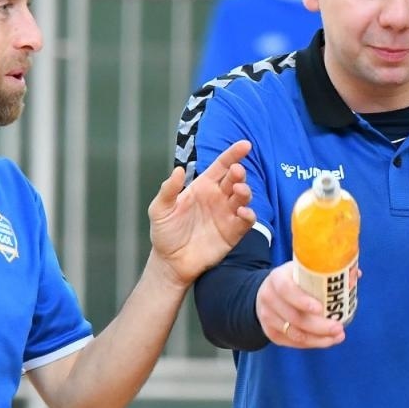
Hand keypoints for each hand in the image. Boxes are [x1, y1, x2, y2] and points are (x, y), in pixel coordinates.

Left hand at [149, 140, 256, 285]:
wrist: (170, 262)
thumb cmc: (165, 233)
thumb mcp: (160, 209)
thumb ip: (168, 190)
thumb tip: (177, 170)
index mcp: (202, 187)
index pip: (221, 166)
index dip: (233, 154)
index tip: (245, 145)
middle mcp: (218, 197)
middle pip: (235, 179)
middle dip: (239, 172)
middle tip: (237, 172)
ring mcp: (227, 214)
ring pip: (243, 197)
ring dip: (245, 191)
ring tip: (240, 191)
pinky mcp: (233, 232)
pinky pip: (246, 220)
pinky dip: (248, 214)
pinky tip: (242, 212)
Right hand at [255, 262, 352, 348]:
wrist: (269, 291)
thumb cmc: (294, 279)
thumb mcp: (304, 269)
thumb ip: (328, 271)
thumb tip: (357, 274)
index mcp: (277, 278)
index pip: (286, 290)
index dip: (302, 300)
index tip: (321, 308)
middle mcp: (268, 297)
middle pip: (293, 317)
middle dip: (318, 326)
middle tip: (338, 328)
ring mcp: (267, 317)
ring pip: (294, 333)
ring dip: (318, 338)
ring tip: (337, 336)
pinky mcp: (271, 332)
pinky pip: (292, 343)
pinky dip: (311, 343)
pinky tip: (327, 341)